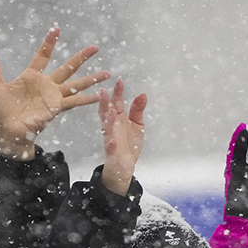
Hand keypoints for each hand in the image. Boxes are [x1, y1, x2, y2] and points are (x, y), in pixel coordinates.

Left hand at [0, 27, 110, 160]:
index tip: (57, 29)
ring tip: (107, 73)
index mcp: (31, 77)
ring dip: (91, 79)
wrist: (6, 132)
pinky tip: (100, 96)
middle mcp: (45, 85)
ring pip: (76, 83)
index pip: (43, 56)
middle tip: (95, 47)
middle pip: (67, 67)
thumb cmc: (1, 112)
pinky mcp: (56, 108)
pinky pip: (74, 102)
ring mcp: (52, 97)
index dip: (49, 43)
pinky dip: (87, 99)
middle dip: (81, 57)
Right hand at [99, 80, 146, 195]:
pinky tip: (112, 141)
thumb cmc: (128, 144)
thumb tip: (142, 94)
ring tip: (111, 111)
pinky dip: (110, 144)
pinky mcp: (113, 153)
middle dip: (105, 102)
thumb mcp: (137, 124)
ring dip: (108, 120)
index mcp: (118, 119)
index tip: (119, 81)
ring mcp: (111, 139)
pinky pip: (110, 148)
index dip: (117, 92)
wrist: (123, 166)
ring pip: (107, 128)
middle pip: (106, 112)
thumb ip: (138, 110)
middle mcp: (112, 127)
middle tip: (104, 91)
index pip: (116, 102)